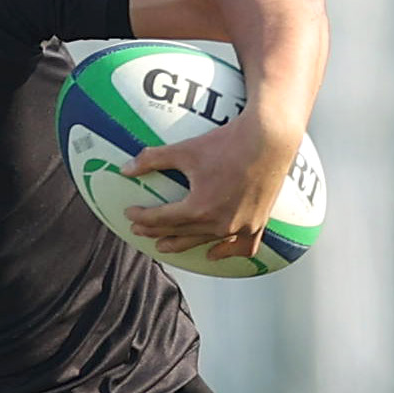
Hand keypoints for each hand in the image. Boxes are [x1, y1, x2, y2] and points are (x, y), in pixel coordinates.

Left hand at [122, 116, 296, 263]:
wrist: (269, 139)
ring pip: (206, 243)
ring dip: (184, 245)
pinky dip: (226, 252)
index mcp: (199, 208)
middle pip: (180, 234)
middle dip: (156, 233)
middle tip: (141, 232)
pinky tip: (213, 253)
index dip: (141, 217)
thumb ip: (153, 160)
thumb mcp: (186, 150)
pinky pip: (240, 248)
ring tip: (167, 245)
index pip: (161, 219)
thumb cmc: (227, 142)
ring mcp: (240, 227)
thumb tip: (124, 169)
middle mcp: (219, 224)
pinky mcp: (257, 224)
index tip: (130, 214)